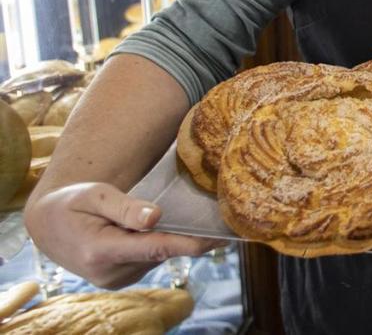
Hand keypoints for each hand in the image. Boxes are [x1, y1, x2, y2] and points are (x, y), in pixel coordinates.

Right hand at [24, 183, 221, 288]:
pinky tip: (156, 229)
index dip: (188, 244)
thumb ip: (126, 207)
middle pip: (161, 253)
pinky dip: (158, 245)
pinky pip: (150, 260)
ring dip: (170, 239)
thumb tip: (156, 217)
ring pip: (158, 257)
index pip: (154, 248)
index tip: (216, 240)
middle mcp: (109, 272)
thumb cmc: (72, 203)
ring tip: (180, 217)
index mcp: (100, 251)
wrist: (47, 225)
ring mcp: (115, 280)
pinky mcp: (120, 279)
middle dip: (188, 237)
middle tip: (219, 220)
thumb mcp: (95, 195)